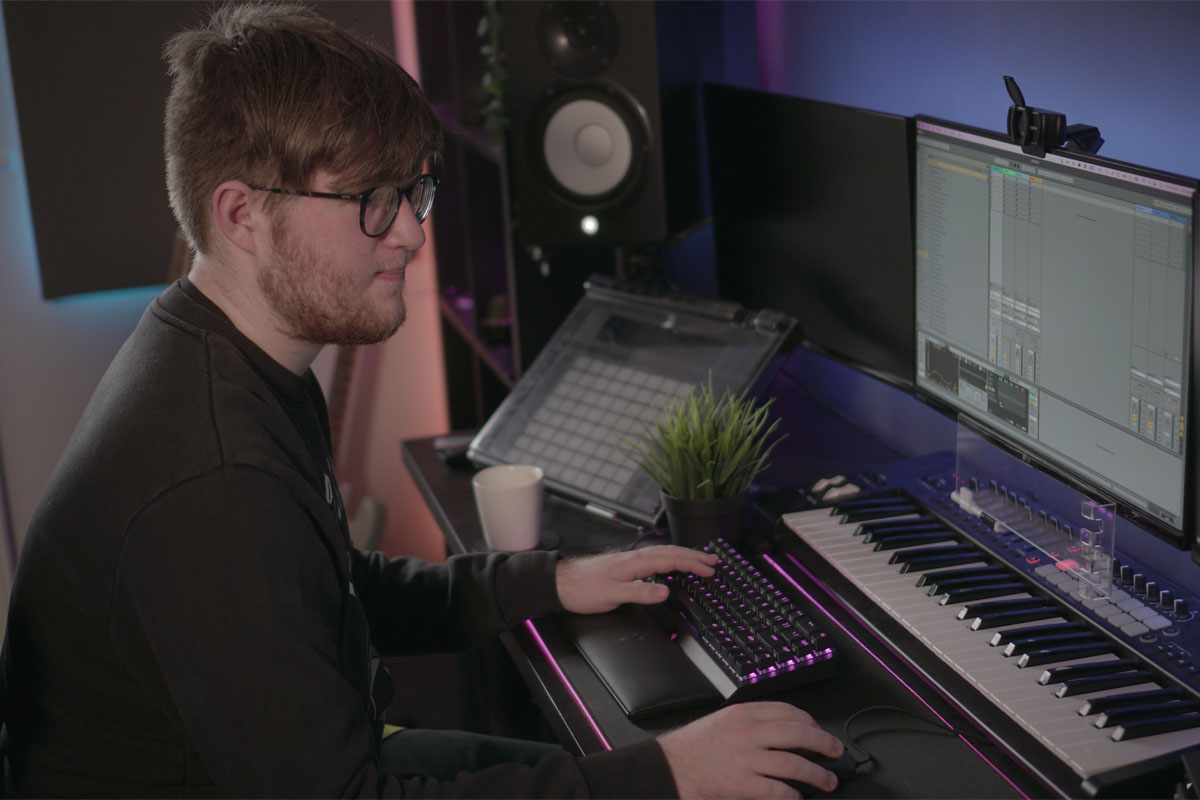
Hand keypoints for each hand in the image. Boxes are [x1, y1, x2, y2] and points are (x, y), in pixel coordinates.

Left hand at [555, 545, 717, 614]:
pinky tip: (671, 564)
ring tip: (699, 560)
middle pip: (671, 552)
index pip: (672, 560)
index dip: (693, 564)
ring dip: (684, 556)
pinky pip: (656, 557)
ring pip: (664, 553)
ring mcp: (631, 559)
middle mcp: (635, 557)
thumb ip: (640, 593)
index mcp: (636, 562)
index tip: (709, 569)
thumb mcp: (613, 595)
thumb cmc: (584, 589)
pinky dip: (670, 558)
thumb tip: (666, 591)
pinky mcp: (626, 564)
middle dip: (694, 556)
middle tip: (714, 561)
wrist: (562, 583)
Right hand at [658, 702, 844, 798]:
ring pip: (794, 763)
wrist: (668, 768)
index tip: (820, 730)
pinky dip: (793, 795)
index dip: (810, 722)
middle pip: (798, 733)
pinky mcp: (742, 784)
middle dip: (824, 743)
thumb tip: (783, 731)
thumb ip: (750, 722)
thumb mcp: (722, 721)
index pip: (788, 711)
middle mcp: (747, 733)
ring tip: (828, 780)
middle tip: (836, 751)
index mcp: (743, 714)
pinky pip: (778, 790)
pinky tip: (798, 797)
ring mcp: (746, 759)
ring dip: (817, 774)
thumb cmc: (692, 747)